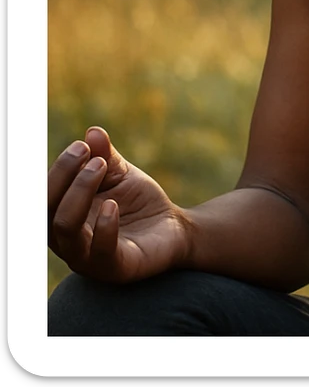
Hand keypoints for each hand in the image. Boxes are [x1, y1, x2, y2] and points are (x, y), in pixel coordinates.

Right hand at [48, 126, 190, 282]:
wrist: (172, 227)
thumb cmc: (137, 202)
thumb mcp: (121, 175)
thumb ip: (105, 157)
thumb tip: (92, 132)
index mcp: (64, 216)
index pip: (46, 195)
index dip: (59, 169)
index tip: (82, 146)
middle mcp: (68, 240)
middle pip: (47, 211)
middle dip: (65, 177)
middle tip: (92, 155)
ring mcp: (88, 257)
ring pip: (66, 229)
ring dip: (80, 193)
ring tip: (101, 168)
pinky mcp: (114, 267)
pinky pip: (99, 252)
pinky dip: (103, 226)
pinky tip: (113, 205)